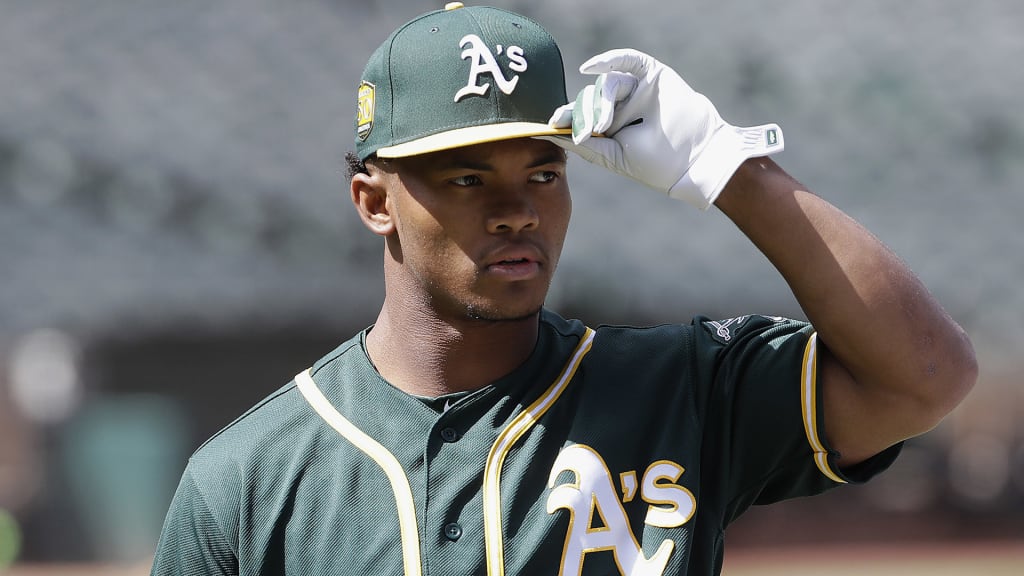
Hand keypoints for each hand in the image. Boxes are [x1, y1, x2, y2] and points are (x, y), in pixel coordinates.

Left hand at [545, 49, 783, 209]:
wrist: (694, 159)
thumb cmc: (657, 164)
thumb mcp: (614, 156)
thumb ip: (587, 145)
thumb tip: (553, 134)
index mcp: (610, 125)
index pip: (581, 114)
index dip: (565, 116)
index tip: (551, 123)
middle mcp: (620, 105)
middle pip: (590, 98)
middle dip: (584, 115)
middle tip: (589, 132)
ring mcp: (635, 89)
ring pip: (606, 84)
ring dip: (601, 103)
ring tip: (605, 125)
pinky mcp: (651, 74)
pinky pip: (627, 59)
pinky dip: (608, 59)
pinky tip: (590, 68)